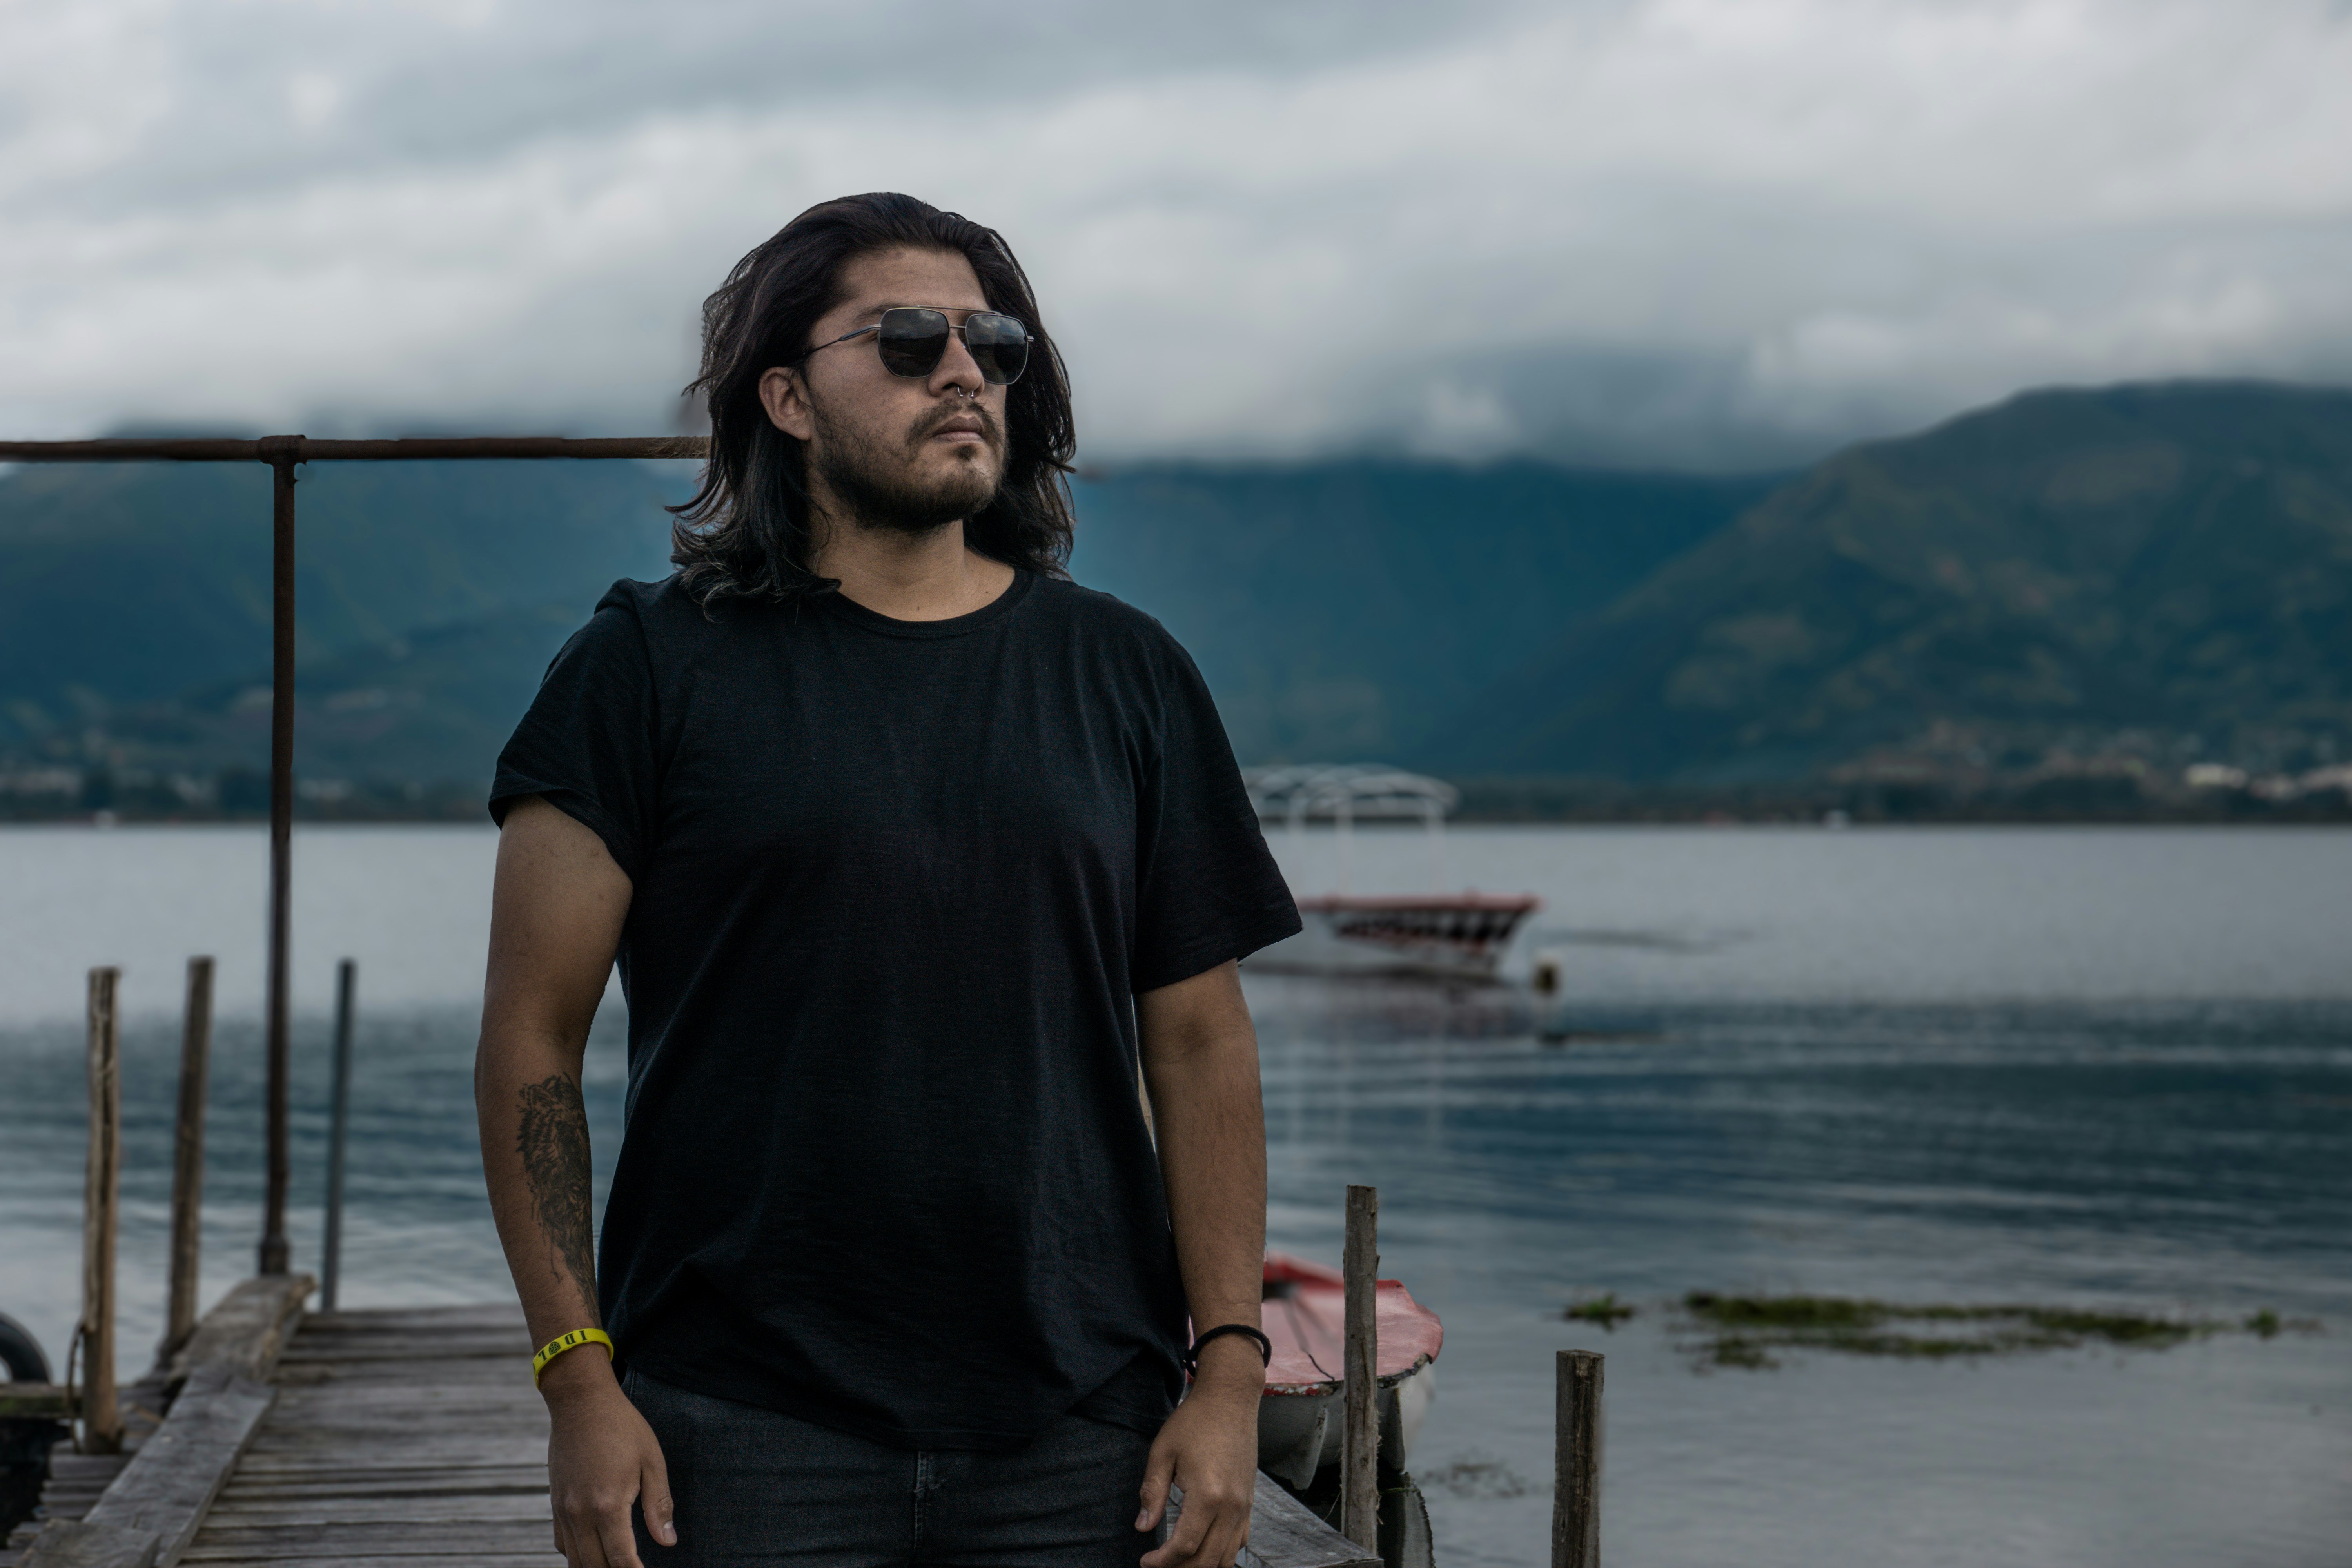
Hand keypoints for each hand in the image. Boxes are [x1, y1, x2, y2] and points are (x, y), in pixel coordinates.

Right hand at [542, 1352, 675, 1567]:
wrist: (581, 1402)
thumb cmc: (623, 1427)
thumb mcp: (652, 1461)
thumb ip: (659, 1505)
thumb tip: (668, 1542)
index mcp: (608, 1505)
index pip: (621, 1560)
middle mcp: (580, 1514)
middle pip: (595, 1567)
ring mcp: (563, 1510)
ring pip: (575, 1561)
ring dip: (595, 1567)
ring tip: (616, 1564)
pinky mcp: (555, 1503)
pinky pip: (562, 1544)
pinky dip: (577, 1554)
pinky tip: (595, 1549)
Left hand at [1137, 1339, 1260, 1567]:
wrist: (1230, 1400)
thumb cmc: (1194, 1422)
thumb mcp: (1163, 1452)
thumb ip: (1152, 1492)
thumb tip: (1143, 1526)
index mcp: (1207, 1496)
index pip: (1185, 1546)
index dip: (1162, 1562)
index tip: (1145, 1561)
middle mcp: (1231, 1507)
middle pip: (1207, 1560)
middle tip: (1158, 1564)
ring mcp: (1244, 1506)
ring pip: (1227, 1557)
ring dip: (1201, 1566)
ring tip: (1178, 1561)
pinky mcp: (1249, 1502)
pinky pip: (1239, 1541)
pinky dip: (1222, 1554)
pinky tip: (1203, 1547)